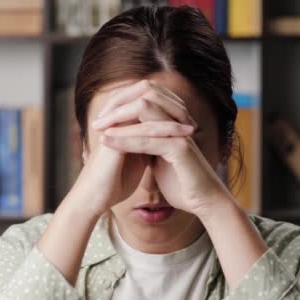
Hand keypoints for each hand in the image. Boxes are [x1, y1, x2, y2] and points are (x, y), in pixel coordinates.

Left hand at [92, 80, 234, 218]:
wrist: (203, 202)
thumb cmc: (182, 184)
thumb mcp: (160, 160)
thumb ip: (147, 146)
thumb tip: (129, 139)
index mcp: (172, 122)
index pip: (144, 99)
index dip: (121, 104)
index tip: (100, 118)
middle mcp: (177, 122)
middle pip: (144, 96)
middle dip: (117, 105)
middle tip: (96, 120)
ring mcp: (179, 133)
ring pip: (144, 114)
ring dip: (118, 120)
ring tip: (98, 128)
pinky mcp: (181, 148)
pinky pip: (147, 139)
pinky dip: (124, 139)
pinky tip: (107, 142)